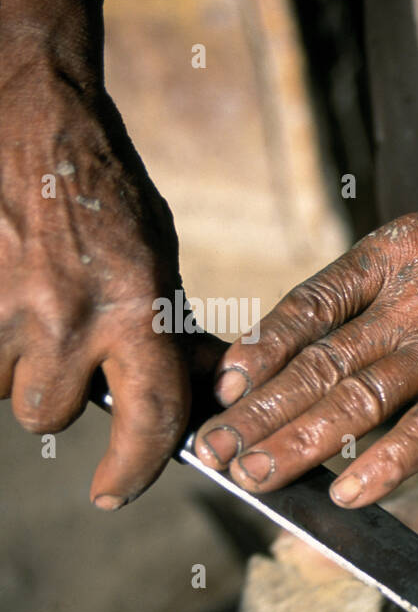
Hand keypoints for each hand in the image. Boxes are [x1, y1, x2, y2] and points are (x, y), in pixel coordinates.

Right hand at [0, 20, 189, 508]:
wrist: (34, 120)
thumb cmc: (107, 196)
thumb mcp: (159, 263)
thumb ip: (171, 334)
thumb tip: (203, 395)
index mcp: (139, 310)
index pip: (151, 418)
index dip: (134, 469)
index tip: (114, 491)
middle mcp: (69, 317)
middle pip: (50, 415)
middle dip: (57, 395)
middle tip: (63, 350)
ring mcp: (3, 306)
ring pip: (1, 387)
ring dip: (14, 364)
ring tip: (31, 306)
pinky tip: (4, 298)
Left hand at [194, 178, 417, 506]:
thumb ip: (386, 276)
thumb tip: (332, 327)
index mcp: (390, 252)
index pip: (306, 306)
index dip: (260, 349)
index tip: (226, 384)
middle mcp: (409, 297)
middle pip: (317, 361)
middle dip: (258, 410)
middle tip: (212, 451)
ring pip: (357, 398)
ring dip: (298, 443)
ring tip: (252, 477)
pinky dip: (387, 464)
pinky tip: (347, 494)